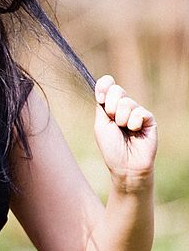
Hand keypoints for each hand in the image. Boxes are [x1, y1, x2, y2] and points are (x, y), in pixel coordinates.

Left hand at [94, 75, 157, 190]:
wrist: (125, 164)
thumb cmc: (111, 147)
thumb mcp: (100, 124)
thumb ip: (102, 106)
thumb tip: (103, 87)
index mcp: (110, 107)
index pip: (108, 86)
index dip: (104, 86)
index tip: (100, 97)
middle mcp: (123, 108)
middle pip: (116, 90)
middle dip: (111, 105)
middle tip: (113, 120)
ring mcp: (137, 112)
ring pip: (127, 102)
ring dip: (121, 119)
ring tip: (124, 130)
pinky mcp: (149, 119)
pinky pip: (140, 112)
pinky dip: (134, 123)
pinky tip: (135, 132)